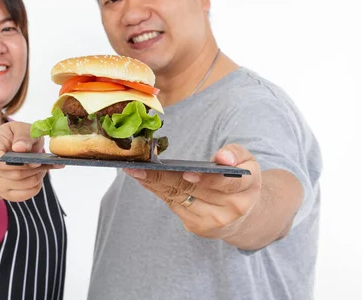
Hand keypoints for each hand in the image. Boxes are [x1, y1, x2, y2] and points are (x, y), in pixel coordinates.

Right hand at [0, 122, 62, 201]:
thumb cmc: (9, 137)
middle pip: (16, 175)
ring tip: (42, 167)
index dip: (17, 163)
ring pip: (22, 186)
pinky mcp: (5, 194)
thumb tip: (21, 148)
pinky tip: (38, 176)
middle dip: (35, 168)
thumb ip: (22, 135)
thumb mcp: (17, 128)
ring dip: (37, 177)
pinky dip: (35, 187)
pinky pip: (23, 195)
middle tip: (45, 161)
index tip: (34, 159)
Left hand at [124, 143, 261, 239]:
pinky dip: (157, 191)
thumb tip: (222, 157)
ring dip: (154, 184)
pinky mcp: (197, 226)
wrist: (245, 215)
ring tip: (134, 171)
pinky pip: (173, 205)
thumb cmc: (240, 180)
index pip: (226, 184)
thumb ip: (235, 154)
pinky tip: (144, 180)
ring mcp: (212, 221)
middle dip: (163, 177)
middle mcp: (230, 208)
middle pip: (192, 190)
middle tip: (140, 167)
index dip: (207, 179)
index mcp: (246, 188)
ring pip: (178, 198)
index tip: (187, 172)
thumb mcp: (246, 162)